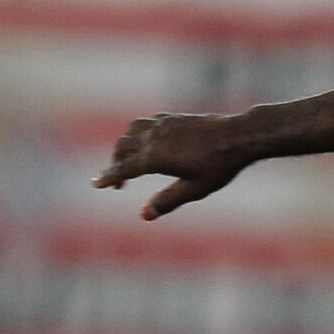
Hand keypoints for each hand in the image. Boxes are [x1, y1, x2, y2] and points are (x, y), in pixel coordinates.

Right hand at [93, 113, 249, 219]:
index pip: (124, 169)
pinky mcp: (170, 118)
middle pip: (122, 149)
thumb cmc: (218, 167)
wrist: (238, 137)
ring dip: (123, 147)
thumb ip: (167, 201)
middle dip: (115, 165)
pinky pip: (144, 124)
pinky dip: (136, 134)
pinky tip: (145, 143)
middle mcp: (152, 137)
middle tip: (118, 183)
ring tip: (128, 162)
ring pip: (130, 133)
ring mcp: (161, 124)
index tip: (95, 184)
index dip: (108, 177)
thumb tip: (144, 215)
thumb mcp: (194, 189)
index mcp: (154, 157)